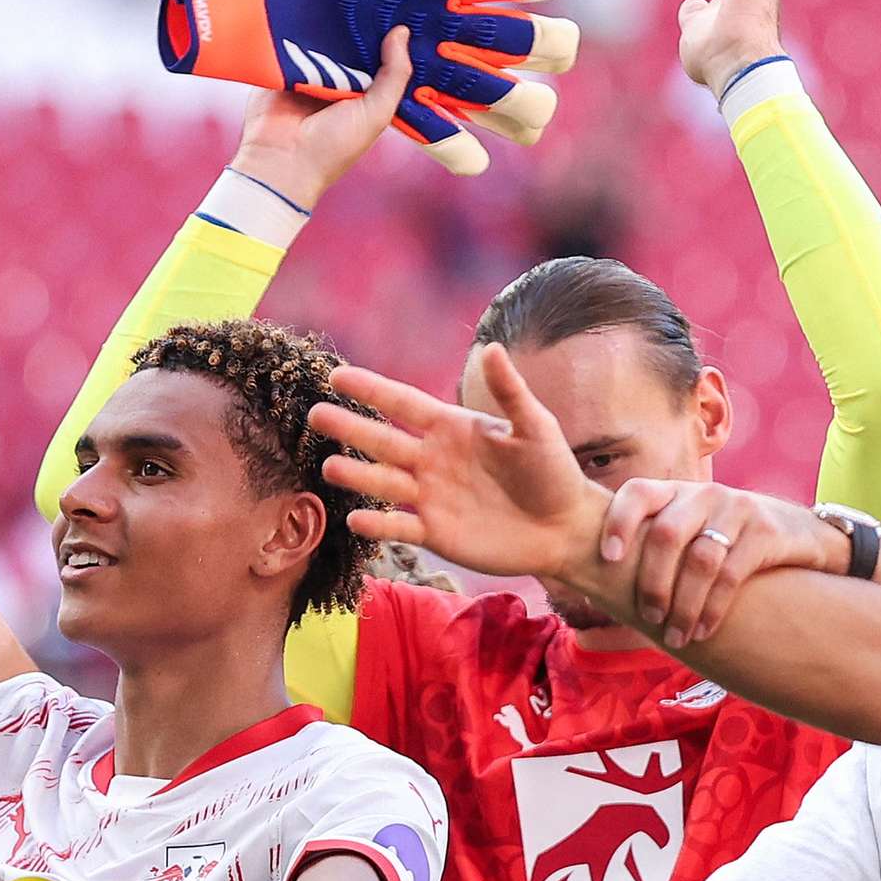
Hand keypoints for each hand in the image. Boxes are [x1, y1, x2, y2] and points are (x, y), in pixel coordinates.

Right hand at [224, 28, 419, 211]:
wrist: (281, 160)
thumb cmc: (334, 146)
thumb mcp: (377, 113)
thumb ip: (395, 75)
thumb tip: (402, 32)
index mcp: (364, 91)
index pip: (381, 54)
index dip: (390, 33)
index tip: (401, 2)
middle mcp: (339, 78)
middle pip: (353, 40)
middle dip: (361, 20)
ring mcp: (310, 69)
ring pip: (325, 34)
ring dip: (332, 17)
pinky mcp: (283, 62)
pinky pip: (294, 36)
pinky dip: (302, 22)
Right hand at [308, 345, 612, 586]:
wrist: (564, 528)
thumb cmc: (554, 472)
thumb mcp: (536, 427)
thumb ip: (510, 392)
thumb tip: (491, 348)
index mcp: (452, 428)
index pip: (403, 404)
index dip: (371, 389)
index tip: (337, 376)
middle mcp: (432, 459)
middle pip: (382, 440)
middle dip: (350, 428)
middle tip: (316, 415)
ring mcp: (430, 496)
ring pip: (384, 483)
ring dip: (358, 476)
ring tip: (330, 468)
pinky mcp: (435, 532)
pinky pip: (399, 526)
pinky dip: (378, 525)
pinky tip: (357, 520)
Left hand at [596, 480, 843, 648]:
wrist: (805, 536)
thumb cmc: (733, 543)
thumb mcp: (697, 530)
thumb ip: (660, 546)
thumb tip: (603, 585)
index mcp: (678, 492)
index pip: (637, 493)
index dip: (618, 523)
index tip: (608, 560)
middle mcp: (705, 494)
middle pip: (665, 535)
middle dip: (652, 584)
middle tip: (649, 619)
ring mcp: (737, 509)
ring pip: (699, 560)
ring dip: (684, 606)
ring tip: (678, 637)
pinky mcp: (766, 531)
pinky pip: (731, 574)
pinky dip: (713, 608)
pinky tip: (705, 630)